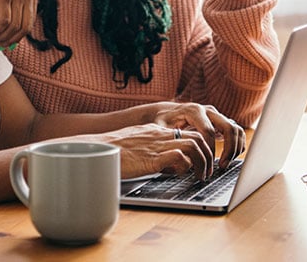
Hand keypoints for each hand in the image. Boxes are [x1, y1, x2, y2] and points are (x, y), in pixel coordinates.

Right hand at [89, 124, 213, 180]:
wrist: (98, 148)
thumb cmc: (112, 150)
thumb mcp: (135, 143)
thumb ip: (150, 147)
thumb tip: (161, 158)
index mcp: (155, 130)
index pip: (187, 133)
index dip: (200, 147)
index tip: (202, 160)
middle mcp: (159, 135)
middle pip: (197, 137)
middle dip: (208, 155)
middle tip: (207, 171)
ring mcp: (157, 145)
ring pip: (194, 146)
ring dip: (203, 162)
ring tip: (201, 176)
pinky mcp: (152, 158)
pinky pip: (180, 157)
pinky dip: (186, 166)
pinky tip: (182, 175)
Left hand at [153, 102, 245, 170]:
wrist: (168, 113)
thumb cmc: (164, 121)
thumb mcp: (161, 127)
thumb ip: (168, 137)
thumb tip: (179, 152)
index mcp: (194, 111)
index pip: (209, 131)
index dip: (210, 150)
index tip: (207, 165)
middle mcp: (208, 110)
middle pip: (228, 127)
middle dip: (229, 149)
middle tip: (222, 166)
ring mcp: (216, 115)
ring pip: (235, 129)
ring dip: (235, 148)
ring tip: (225, 164)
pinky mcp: (221, 121)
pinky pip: (237, 131)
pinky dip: (237, 145)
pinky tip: (229, 158)